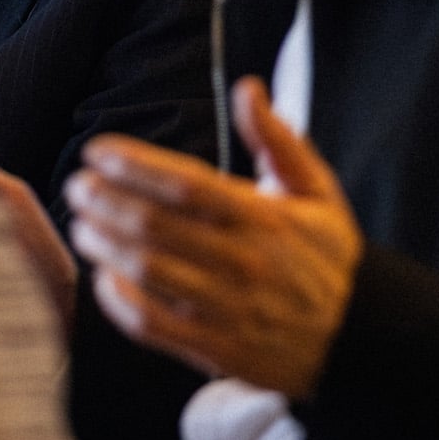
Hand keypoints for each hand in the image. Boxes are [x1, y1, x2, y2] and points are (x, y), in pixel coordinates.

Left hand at [62, 77, 362, 398]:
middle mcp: (243, 263)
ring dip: (104, 246)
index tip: (97, 151)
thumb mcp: (316, 190)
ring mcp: (228, 310)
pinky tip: (103, 278)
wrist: (361, 338)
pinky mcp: (217, 350)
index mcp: (264, 218)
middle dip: (106, 202)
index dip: (134, 164)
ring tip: (81, 225)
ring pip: (148, 273)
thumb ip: (277, 139)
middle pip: (155, 227)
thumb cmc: (330, 257)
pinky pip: (152, 326)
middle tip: (77, 186)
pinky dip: (119, 301)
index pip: (185, 183)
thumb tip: (247, 89)